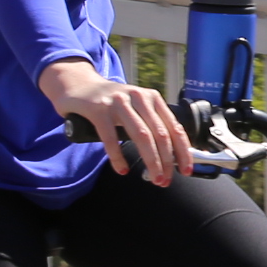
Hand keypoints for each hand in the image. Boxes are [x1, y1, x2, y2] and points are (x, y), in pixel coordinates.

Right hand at [40, 57, 190, 185]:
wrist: (79, 86)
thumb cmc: (112, 103)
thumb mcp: (136, 108)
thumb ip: (151, 125)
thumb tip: (171, 157)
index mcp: (153, 98)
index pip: (174, 127)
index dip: (183, 151)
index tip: (186, 170)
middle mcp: (139, 97)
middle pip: (160, 134)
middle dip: (166, 161)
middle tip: (165, 180)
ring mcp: (118, 102)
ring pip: (141, 136)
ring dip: (151, 161)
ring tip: (153, 178)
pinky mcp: (99, 110)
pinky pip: (111, 138)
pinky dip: (118, 157)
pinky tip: (123, 170)